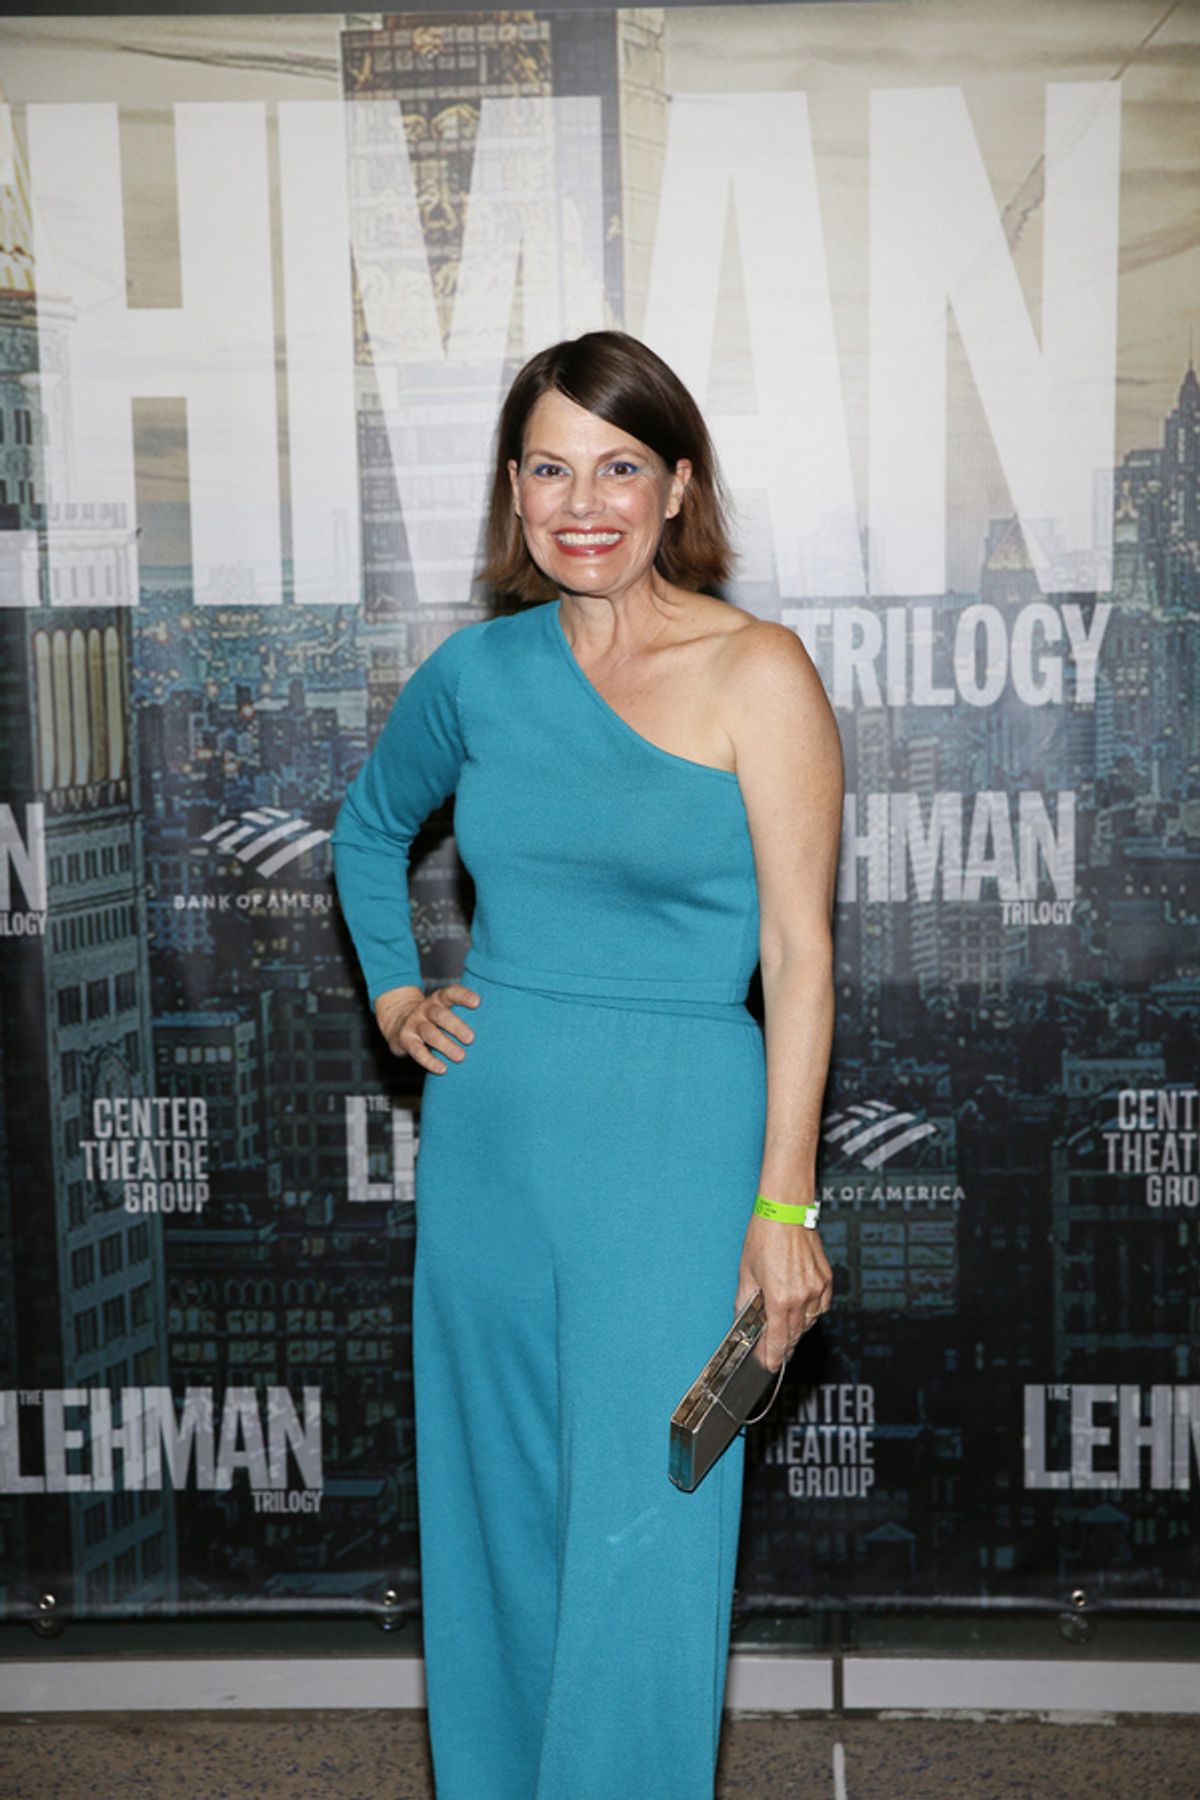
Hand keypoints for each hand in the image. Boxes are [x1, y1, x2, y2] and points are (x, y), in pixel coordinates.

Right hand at [373, 983, 480, 1073]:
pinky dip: (429, 1061)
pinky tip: (442, 1069)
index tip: (477, 1002)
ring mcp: (414, 1023)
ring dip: (445, 1045)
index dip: (464, 996)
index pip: (451, 993)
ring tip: (461, 1057)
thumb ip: (463, 1014)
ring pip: (430, 1033)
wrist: (398, 1022)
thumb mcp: (444, 1009)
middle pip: (440, 1014)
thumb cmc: (434, 1019)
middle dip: (456, 1026)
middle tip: (471, 1039)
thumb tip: (495, 1029)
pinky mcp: (405, 1039)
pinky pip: (417, 1050)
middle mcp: (425, 1009)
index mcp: (439, 999)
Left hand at [734, 1211, 832, 1370]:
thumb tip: (743, 1318)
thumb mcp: (747, 1272)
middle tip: (776, 1353)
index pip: (778, 1339)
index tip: (769, 1364)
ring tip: (786, 1329)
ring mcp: (817, 1289)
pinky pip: (822, 1306)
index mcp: (780, 1299)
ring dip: (797, 1329)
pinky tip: (803, 1310)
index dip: (773, 1356)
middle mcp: (802, 1298)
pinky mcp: (826, 1279)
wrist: (786, 1212)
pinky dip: (812, 1312)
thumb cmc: (765, 1237)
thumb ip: (746, 1301)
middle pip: (794, 1334)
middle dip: (784, 1346)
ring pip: (809, 1322)